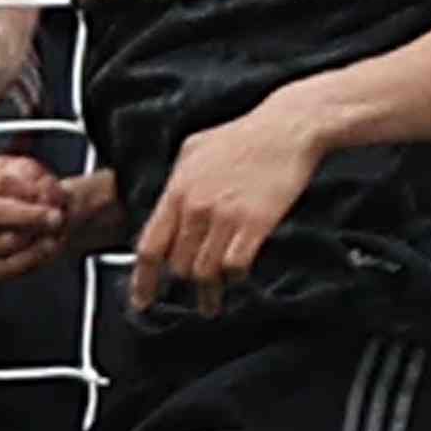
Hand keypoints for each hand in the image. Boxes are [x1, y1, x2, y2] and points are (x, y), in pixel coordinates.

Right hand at [0, 152, 93, 281]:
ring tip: (55, 232)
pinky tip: (45, 248)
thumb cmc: (14, 191)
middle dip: (25, 215)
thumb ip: (33, 177)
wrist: (3, 212)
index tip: (46, 190)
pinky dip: (28, 259)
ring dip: (32, 239)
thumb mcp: (24, 171)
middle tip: (55, 216)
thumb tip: (41, 190)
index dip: (25, 188)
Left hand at [135, 100, 318, 301]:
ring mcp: (225, 216)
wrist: (287, 127)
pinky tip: (237, 277)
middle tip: (191, 291)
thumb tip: (167, 205)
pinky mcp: (255, 223)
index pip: (150, 246)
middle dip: (183, 282)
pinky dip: (235, 277)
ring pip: (204, 272)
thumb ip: (176, 181)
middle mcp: (196, 207)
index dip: (143, 280)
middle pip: (178, 264)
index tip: (142, 300)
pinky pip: (235, 266)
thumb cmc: (245, 135)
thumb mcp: (194, 150)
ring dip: (208, 292)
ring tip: (212, 302)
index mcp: (178, 190)